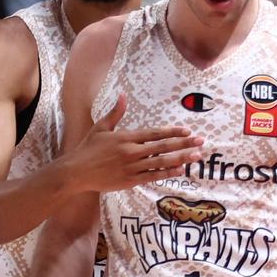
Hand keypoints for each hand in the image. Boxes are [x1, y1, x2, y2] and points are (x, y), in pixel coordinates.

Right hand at [67, 94, 203, 192]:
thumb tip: (123, 96)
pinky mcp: (129, 180)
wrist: (76, 172)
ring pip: (161, 162)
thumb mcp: (100, 128)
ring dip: (181, 159)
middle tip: (201, 141)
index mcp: (126, 137)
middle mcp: (131, 152)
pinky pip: (152, 176)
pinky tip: (180, 170)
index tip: (187, 131)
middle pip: (163, 147)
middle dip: (184, 144)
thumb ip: (115, 113)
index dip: (172, 132)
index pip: (154, 133)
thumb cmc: (87, 149)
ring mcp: (131, 167)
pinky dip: (167, 173)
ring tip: (196, 156)